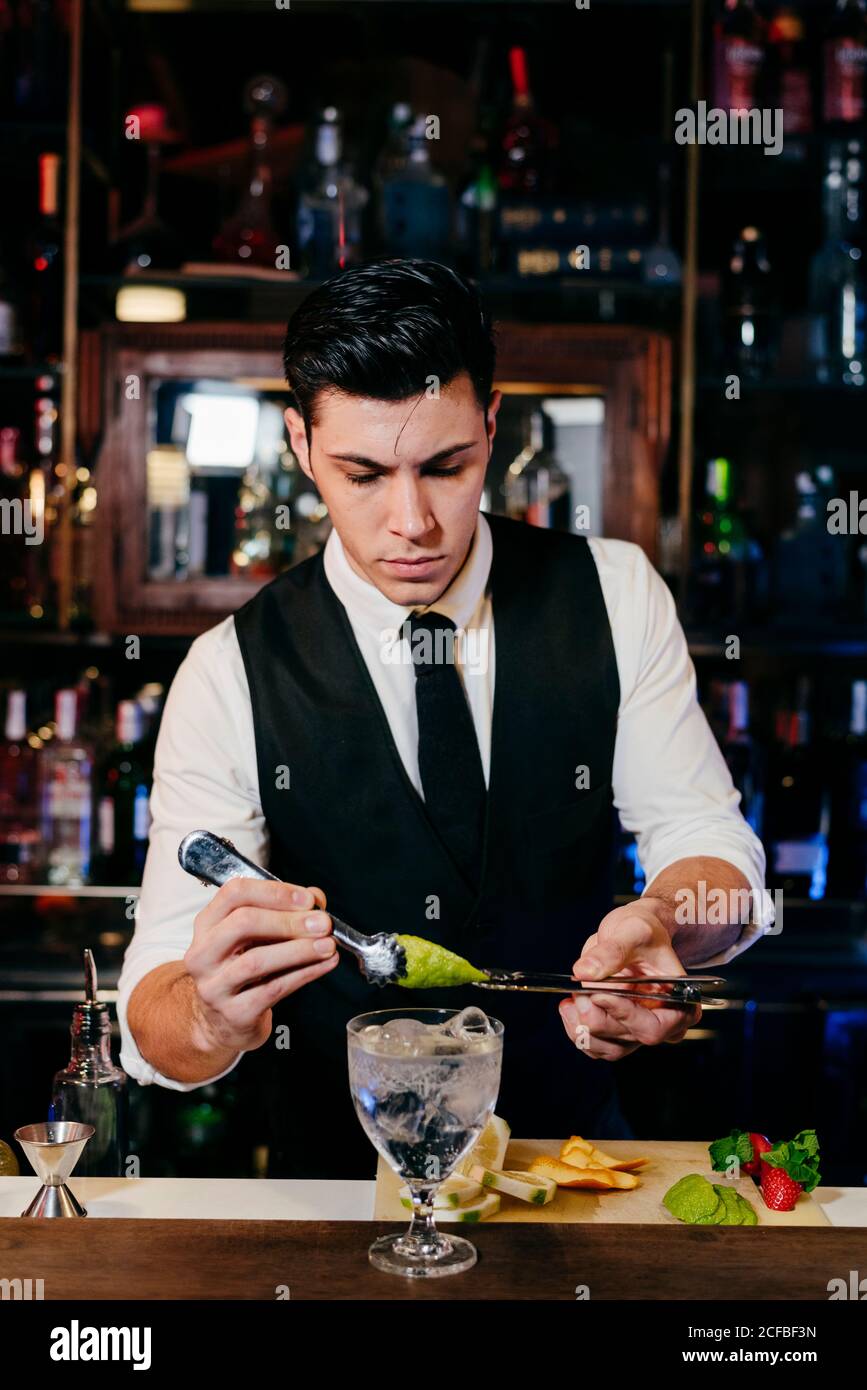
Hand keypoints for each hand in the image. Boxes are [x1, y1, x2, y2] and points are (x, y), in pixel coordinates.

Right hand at [184, 877, 338, 1055]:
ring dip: (300, 949)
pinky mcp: (234, 1013)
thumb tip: (316, 899)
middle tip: (322, 923)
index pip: (234, 893)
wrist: (224, 1022)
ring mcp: (215, 986)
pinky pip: (273, 989)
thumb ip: (285, 912)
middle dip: (288, 921)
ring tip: (328, 945)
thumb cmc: (243, 969)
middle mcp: (204, 953)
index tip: (307, 899)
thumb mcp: (257, 937)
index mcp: (208, 924)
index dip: (274, 892)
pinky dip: (305, 974)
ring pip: (257, 960)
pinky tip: (325, 964)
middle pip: (243, 923)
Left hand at [558, 897, 700, 1059]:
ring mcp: (638, 1031)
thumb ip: (613, 951)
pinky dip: (576, 1029)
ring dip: (582, 1025)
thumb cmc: (643, 932)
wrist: (632, 934)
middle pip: (627, 1038)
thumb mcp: (633, 930)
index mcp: (680, 1003)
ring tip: (573, 996)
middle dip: (596, 1014)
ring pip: (607, 1047)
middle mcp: (663, 1024)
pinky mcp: (617, 1033)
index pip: (654, 1027)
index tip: (599, 994)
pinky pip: (594, 1046)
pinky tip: (571, 1006)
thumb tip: (586, 971)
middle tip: (579, 989)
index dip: (624, 1015)